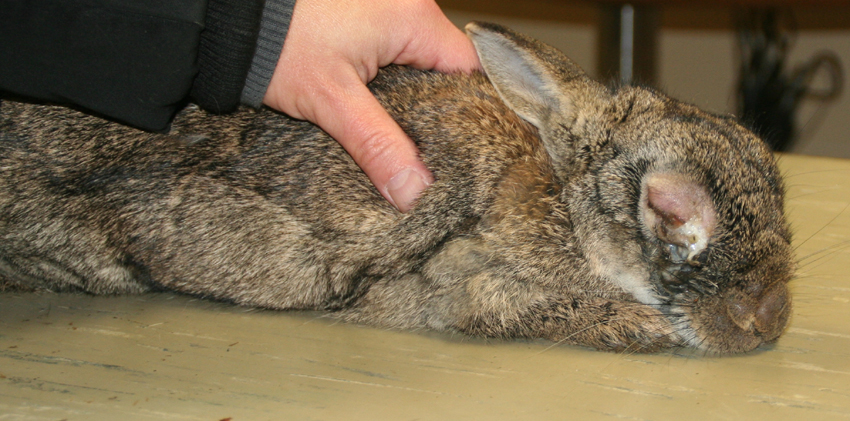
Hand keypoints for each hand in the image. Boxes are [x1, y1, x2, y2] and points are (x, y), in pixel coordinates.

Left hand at [262, 0, 480, 211]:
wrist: (228, 16)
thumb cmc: (278, 42)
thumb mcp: (333, 100)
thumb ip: (379, 145)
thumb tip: (416, 192)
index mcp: (414, 17)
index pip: (471, 69)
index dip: (474, 110)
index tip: (466, 148)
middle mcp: (407, 3)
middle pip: (446, 66)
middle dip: (440, 109)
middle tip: (432, 152)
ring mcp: (385, 6)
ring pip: (419, 61)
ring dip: (413, 96)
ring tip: (406, 137)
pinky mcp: (362, 15)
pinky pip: (394, 52)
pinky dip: (390, 82)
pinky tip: (379, 110)